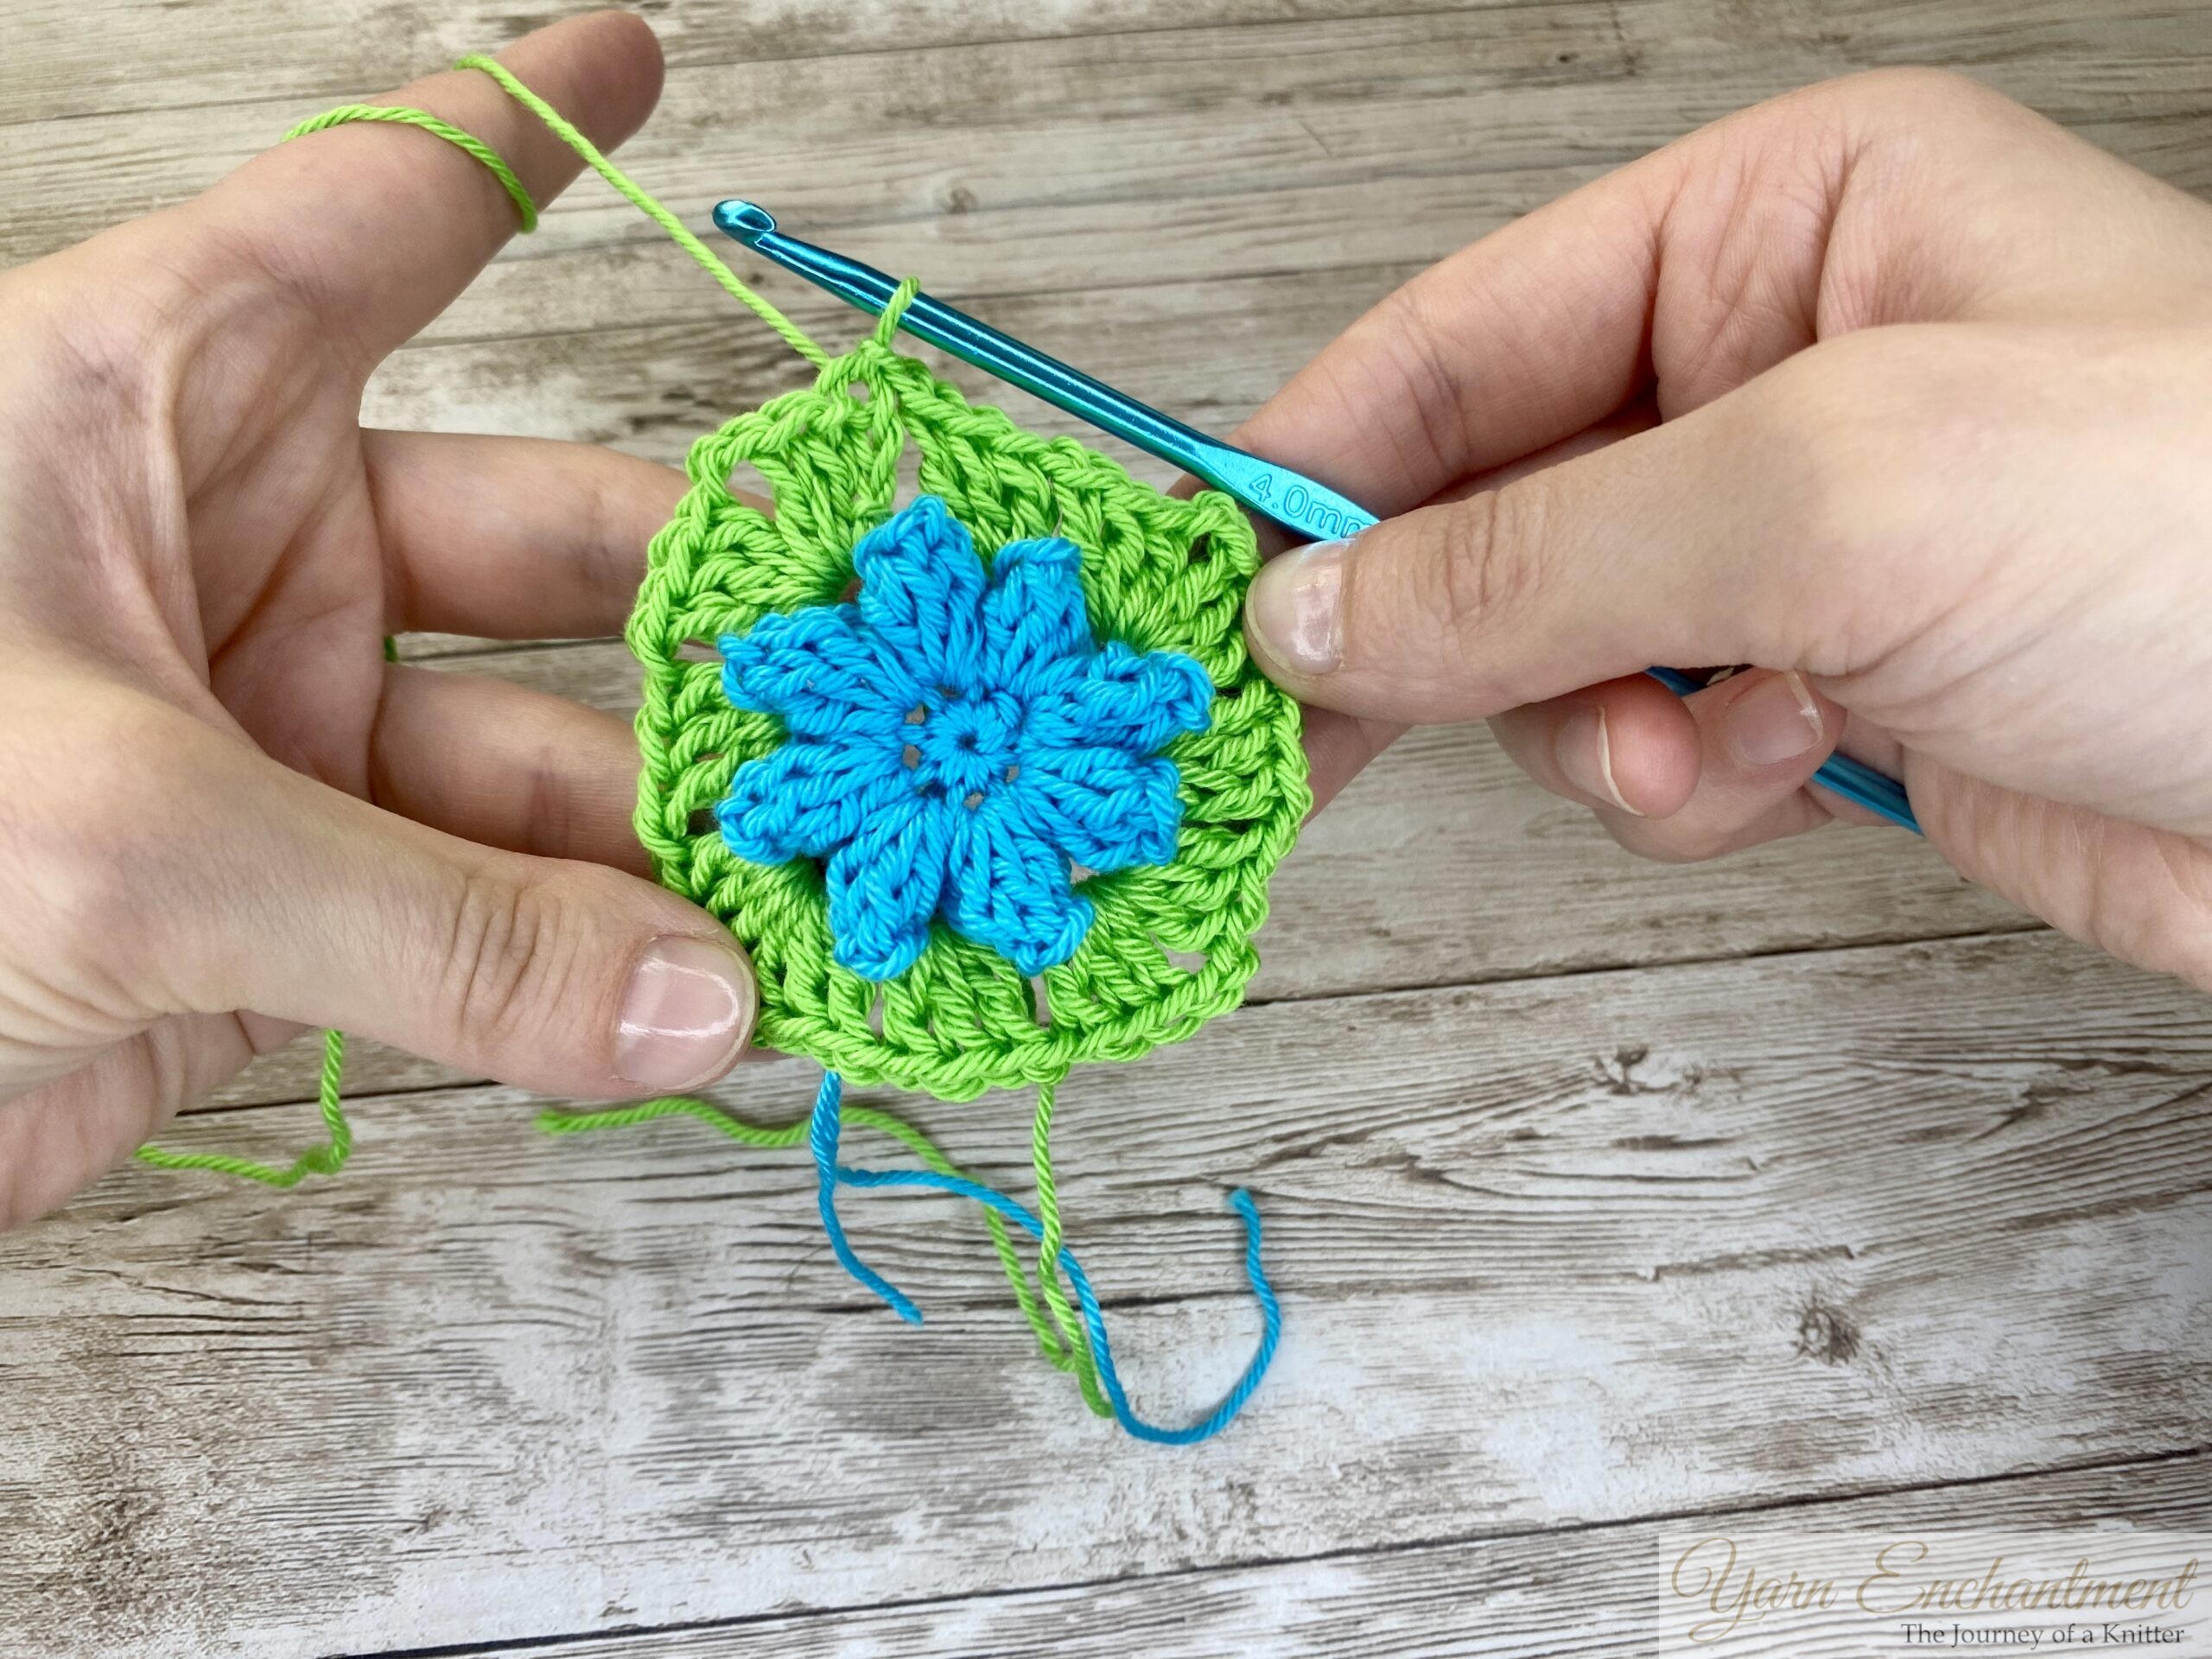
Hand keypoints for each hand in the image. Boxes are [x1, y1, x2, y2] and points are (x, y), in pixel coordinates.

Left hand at [0, 12, 755, 1227]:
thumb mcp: (124, 838)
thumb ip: (438, 926)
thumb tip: (702, 997)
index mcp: (146, 403)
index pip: (370, 213)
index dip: (516, 134)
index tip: (640, 61)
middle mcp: (235, 550)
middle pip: (548, 538)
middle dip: (718, 607)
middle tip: (885, 662)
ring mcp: (275, 737)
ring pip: (545, 761)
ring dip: (679, 839)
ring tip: (828, 890)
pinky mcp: (289, 912)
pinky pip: (494, 920)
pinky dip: (600, 971)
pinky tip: (713, 1000)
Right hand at [1234, 69, 2211, 992]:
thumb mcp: (1829, 494)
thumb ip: (1535, 554)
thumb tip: (1306, 611)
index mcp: (1781, 227)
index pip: (1463, 337)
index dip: (1312, 459)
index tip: (1192, 581)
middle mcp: (1777, 370)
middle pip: (1487, 499)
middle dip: (1433, 624)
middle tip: (1302, 736)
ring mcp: (1803, 540)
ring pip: (1554, 646)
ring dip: (1583, 726)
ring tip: (1698, 750)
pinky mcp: (1832, 690)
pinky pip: (1649, 742)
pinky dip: (1675, 783)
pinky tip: (1779, 776)